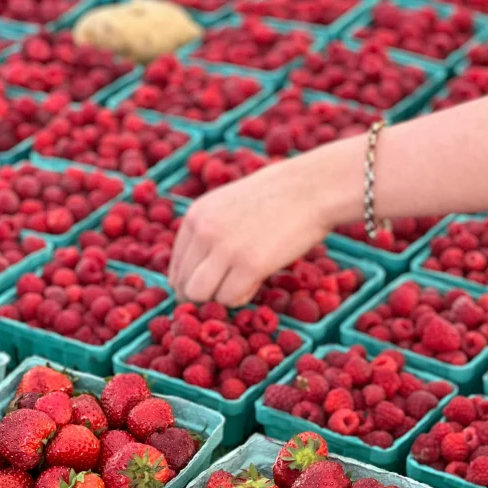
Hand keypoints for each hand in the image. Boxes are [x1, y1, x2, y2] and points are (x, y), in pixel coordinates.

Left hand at [168, 152, 342, 306]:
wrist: (312, 188)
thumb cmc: (275, 199)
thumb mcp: (228, 206)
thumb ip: (209, 233)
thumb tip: (197, 275)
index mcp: (195, 217)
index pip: (176, 268)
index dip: (192, 284)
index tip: (212, 287)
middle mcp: (204, 232)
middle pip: (184, 286)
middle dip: (204, 296)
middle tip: (227, 291)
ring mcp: (225, 248)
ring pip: (202, 296)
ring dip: (221, 299)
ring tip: (242, 285)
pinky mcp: (250, 264)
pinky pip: (231, 299)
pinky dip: (242, 298)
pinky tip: (256, 281)